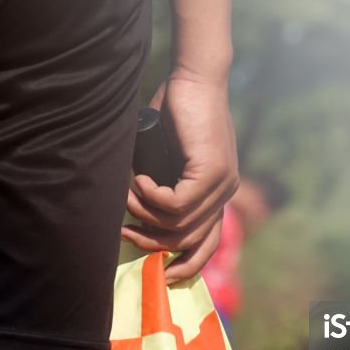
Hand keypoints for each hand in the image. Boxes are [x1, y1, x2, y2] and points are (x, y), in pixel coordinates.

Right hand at [121, 72, 238, 282]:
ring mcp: (222, 183)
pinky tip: (139, 181)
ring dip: (145, 215)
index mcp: (218, 192)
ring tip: (127, 196)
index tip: (157, 271)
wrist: (193, 78)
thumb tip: (134, 216)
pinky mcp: (211, 171)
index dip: (184, 264)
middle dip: (152, 242)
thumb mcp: (166, 159)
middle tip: (124, 231)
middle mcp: (225, 192)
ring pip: (179, 224)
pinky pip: (176, 204)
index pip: (207, 243)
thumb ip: (160, 185)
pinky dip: (151, 198)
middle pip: (189, 241)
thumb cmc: (175, 111)